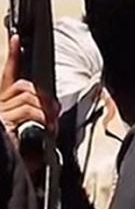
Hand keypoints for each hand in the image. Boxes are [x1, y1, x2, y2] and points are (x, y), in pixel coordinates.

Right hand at [0, 35, 58, 149]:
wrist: (5, 170)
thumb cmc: (17, 151)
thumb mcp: (30, 130)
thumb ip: (36, 116)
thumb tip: (52, 112)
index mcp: (3, 103)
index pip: (7, 73)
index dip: (12, 55)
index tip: (15, 39)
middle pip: (24, 86)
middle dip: (44, 96)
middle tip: (55, 111)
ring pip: (28, 97)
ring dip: (45, 110)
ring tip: (51, 125)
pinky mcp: (2, 122)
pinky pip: (27, 110)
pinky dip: (41, 118)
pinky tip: (45, 128)